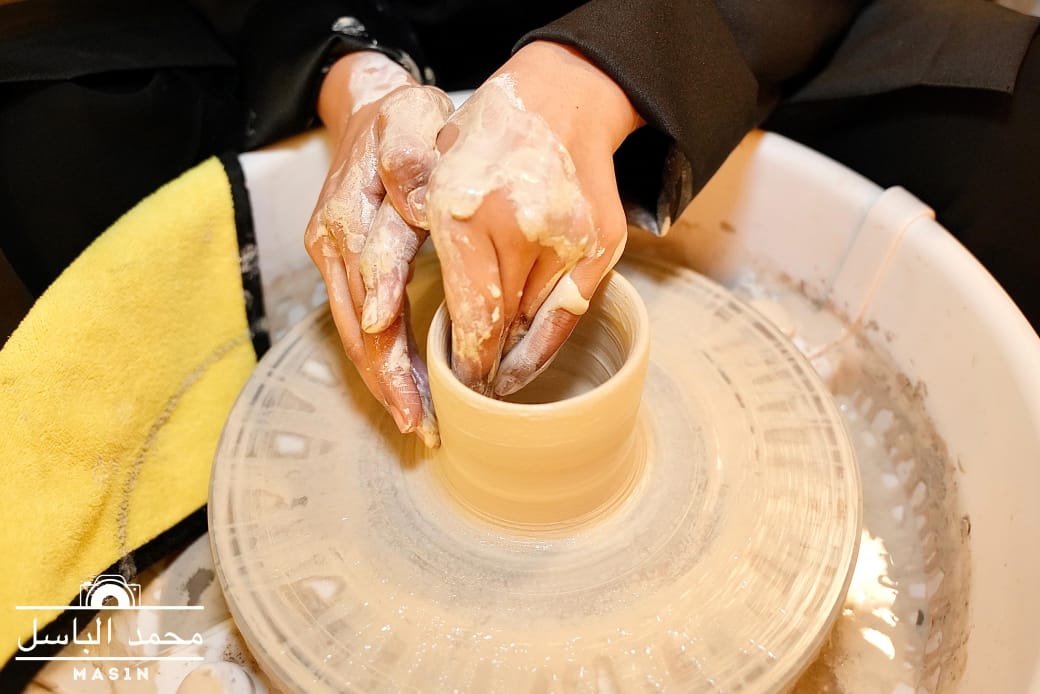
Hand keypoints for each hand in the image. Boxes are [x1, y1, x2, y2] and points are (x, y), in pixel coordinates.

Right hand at [306, 52, 452, 445]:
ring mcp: (330, 254)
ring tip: (414, 422)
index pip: (374, 283)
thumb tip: (416, 205)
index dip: (391, 337)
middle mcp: (333, 238)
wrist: (368, 108)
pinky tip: (399, 389)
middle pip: (358, 322)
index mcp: (353, 207)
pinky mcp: (335, 264)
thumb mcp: (413, 118)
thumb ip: (412, 157)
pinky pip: (353, 321)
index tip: (418, 384)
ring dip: (381, 380)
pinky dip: (376, 359)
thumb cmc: (405, 118)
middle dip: (388, 379)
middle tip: (421, 426)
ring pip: (352, 331)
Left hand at [426, 42, 642, 395]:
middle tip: (474, 388)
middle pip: (503, 324)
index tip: (460, 383)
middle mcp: (517, 228)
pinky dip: (549, 337)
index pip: (471, 314)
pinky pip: (572, 309)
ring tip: (498, 373)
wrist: (560, 98)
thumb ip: (429, 243)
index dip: (467, 360)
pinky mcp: (601, 242)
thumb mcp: (434, 177)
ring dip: (515, 349)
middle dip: (486, 362)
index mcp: (462, 212)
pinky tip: (530, 356)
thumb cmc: (487, 138)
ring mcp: (567, 237)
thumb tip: (420, 316)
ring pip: (535, 320)